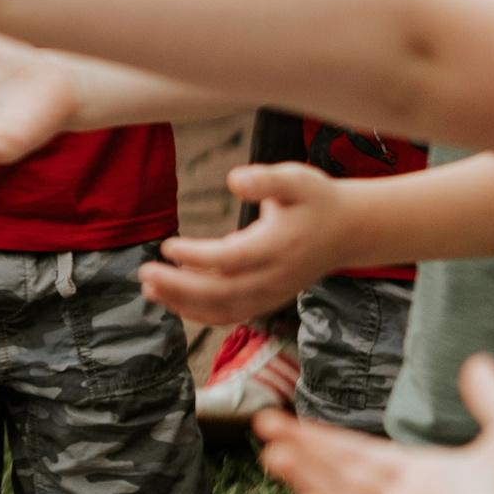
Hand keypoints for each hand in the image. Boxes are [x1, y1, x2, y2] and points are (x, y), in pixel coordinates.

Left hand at [139, 162, 345, 323]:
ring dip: (183, 303)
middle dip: (180, 287)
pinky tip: (170, 299)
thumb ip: (266, 180)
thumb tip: (233, 180)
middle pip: (223, 292)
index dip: (198, 257)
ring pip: (224, 309)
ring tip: (148, 289)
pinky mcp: (267, 299)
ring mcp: (272, 293)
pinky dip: (199, 312)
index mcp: (279, 246)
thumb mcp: (298, 179)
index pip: (233, 259)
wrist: (349, 231)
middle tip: (144, 273)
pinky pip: (230, 314)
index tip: (167, 246)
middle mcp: (275, 276)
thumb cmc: (316, 200)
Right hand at [256, 356, 493, 493]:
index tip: (282, 420)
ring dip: (310, 480)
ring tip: (273, 456)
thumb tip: (477, 361)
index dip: (320, 439)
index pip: (359, 454)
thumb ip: (488, 392)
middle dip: (302, 453)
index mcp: (428, 474)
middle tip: (261, 430)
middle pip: (344, 475)